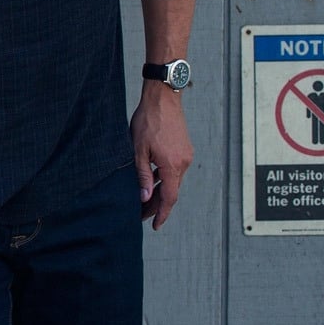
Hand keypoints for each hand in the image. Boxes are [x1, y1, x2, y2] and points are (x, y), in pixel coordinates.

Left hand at [131, 83, 193, 229]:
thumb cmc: (148, 121)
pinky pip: (174, 170)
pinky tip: (151, 181)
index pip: (169, 197)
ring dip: (160, 192)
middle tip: (143, 216)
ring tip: (144, 201)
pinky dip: (164, 178)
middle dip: (158, 205)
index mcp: (172, 165)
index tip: (155, 226)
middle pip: (171, 191)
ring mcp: (185, 156)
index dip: (162, 213)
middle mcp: (183, 163)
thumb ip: (142, 175)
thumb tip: (144, 197)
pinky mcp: (184, 150)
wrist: (163, 98)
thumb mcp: (138, 150)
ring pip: (173, 181)